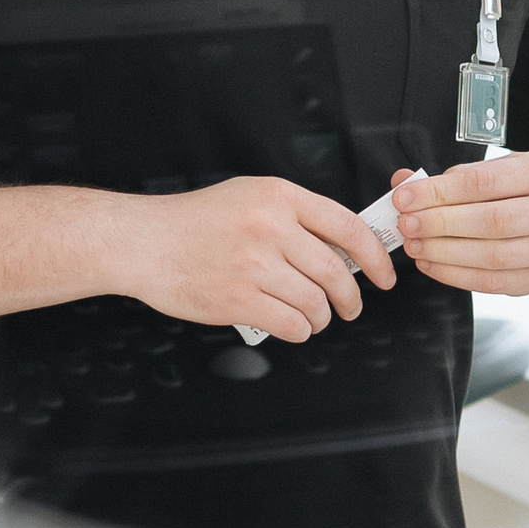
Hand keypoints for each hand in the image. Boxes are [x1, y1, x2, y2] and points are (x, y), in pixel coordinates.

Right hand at [123, 176, 398, 346]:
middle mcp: (271, 228)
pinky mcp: (238, 300)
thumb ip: (292, 215)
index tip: (383, 275)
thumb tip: (339, 245)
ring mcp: (255, 265)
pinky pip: (291, 324)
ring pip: (316, 303)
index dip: (374, 256)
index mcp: (278, 198)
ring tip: (314, 317)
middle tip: (349, 306)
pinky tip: (292, 325)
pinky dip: (300, 331)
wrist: (145, 242)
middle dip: (351, 298)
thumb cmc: (193, 222)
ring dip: (322, 318)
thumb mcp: (248, 197)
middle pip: (336, 272)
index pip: (347, 227)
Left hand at [392, 152, 528, 297]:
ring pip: (493, 256)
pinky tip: (430, 263)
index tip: (405, 198)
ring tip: (414, 245)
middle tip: (406, 224)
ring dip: (444, 252)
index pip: (484, 182)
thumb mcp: (489, 170)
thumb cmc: (514, 191)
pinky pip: (491, 282)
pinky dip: (454, 275)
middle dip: (440, 223)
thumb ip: (448, 177)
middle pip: (493, 221)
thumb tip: (402, 182)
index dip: (440, 192)